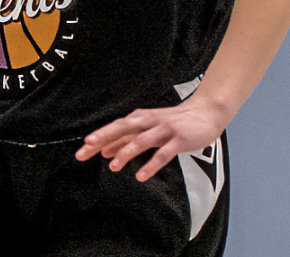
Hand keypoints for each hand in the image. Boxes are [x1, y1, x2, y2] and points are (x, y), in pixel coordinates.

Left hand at [75, 99, 230, 181]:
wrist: (206, 113)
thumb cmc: (175, 122)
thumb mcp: (148, 128)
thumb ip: (127, 139)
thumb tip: (104, 150)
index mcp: (140, 118)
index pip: (115, 128)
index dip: (99, 138)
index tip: (82, 149)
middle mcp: (149, 121)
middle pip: (123, 129)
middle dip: (104, 138)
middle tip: (88, 148)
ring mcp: (164, 130)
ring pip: (141, 140)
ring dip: (126, 152)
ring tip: (113, 166)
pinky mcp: (179, 139)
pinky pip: (163, 154)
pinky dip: (151, 164)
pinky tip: (141, 175)